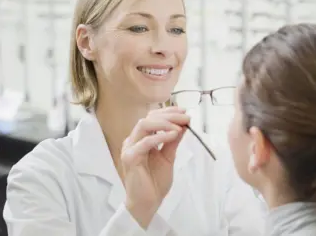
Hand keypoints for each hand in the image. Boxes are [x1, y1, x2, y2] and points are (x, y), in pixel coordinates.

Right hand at [121, 106, 188, 227]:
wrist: (147, 203)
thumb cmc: (155, 181)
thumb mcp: (168, 157)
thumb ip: (173, 141)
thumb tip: (183, 125)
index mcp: (140, 138)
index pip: (152, 117)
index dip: (168, 112)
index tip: (184, 112)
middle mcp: (133, 140)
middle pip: (148, 118)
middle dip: (169, 115)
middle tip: (186, 117)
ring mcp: (129, 148)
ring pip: (144, 125)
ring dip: (164, 123)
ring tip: (180, 126)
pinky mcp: (130, 158)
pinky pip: (145, 142)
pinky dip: (160, 137)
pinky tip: (173, 135)